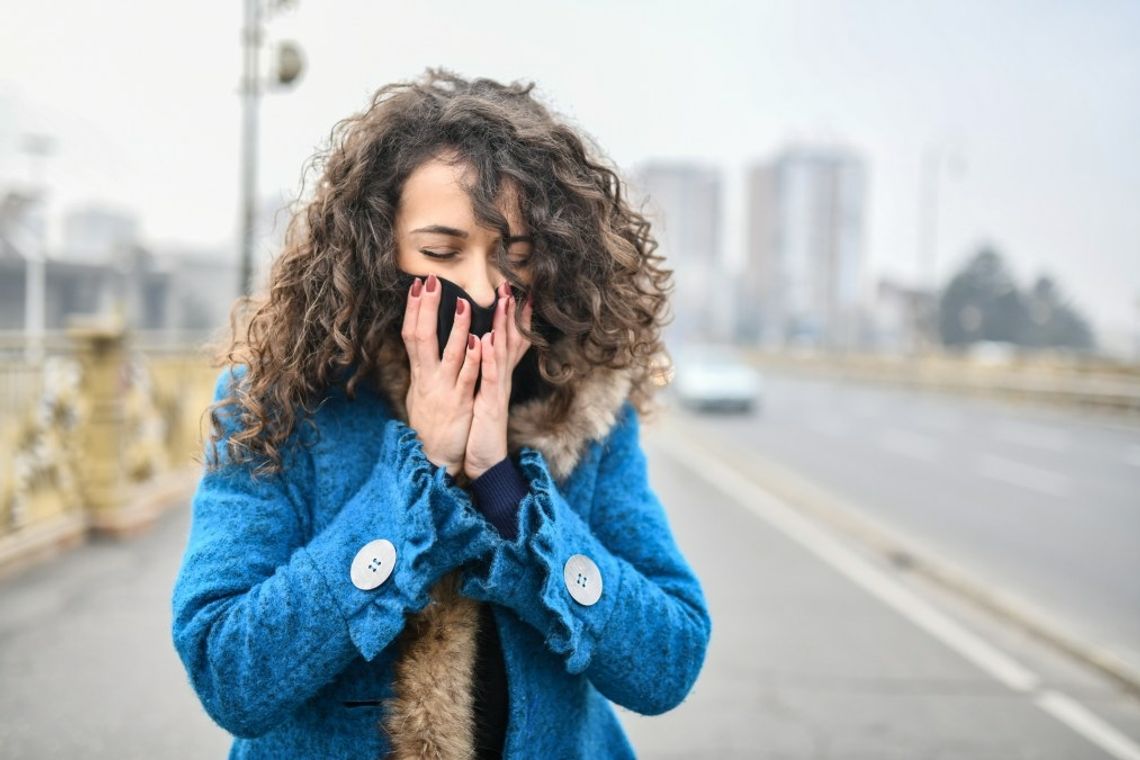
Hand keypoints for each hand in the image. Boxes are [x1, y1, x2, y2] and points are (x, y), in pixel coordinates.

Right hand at [401, 274, 482, 477]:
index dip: (412, 309)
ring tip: (463, 303)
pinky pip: (468, 377)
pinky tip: (479, 341)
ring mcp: (444, 390)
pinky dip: (473, 358)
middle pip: (421, 337)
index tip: (417, 285)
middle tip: (430, 281)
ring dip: (456, 328)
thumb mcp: (420, 393)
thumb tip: (421, 347)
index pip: (411, 335)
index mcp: (420, 374)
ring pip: (449, 354)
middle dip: (425, 308)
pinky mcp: (461, 403)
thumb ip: (423, 369)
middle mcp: (428, 378)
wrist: (434, 458)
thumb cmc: (429, 425)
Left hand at [464, 281, 533, 480]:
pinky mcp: (489, 404)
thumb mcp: (485, 395)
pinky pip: (489, 377)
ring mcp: (497, 390)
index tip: (518, 292)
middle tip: (511, 285)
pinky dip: (487, 357)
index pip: (509, 340)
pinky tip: (484, 339)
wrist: (484, 461)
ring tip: (503, 301)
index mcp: (497, 375)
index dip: (515, 317)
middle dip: (511, 311)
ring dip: (503, 326)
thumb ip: (486, 372)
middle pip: (509, 339)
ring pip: (501, 352)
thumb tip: (483, 348)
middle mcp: (500, 379)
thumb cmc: (481, 428)